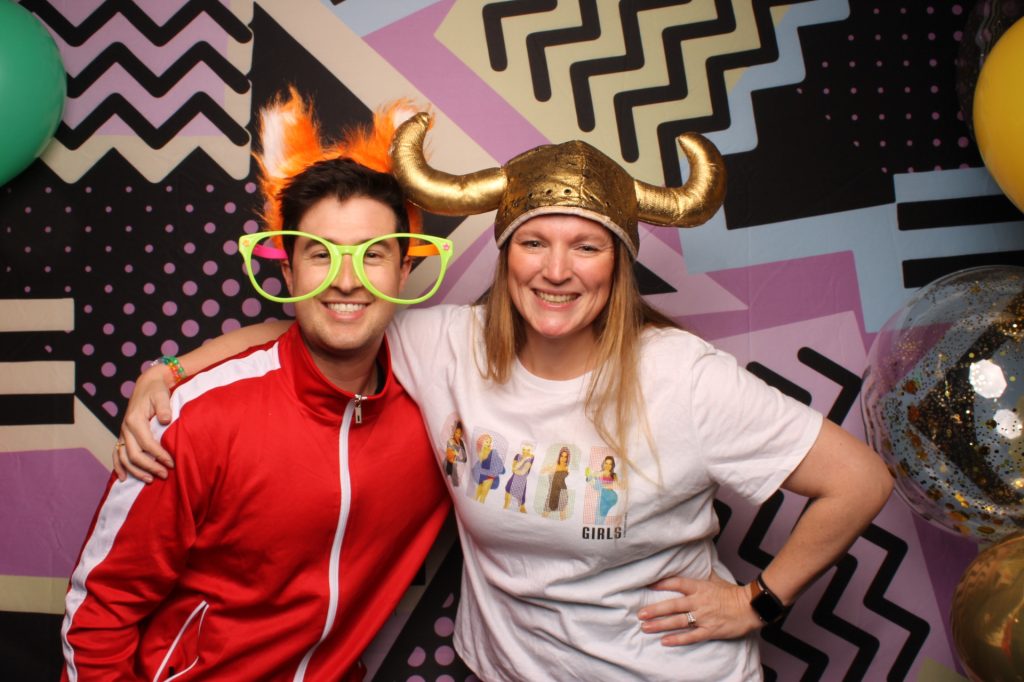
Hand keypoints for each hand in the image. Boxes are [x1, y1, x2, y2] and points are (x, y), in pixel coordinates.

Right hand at [113, 364, 175, 482]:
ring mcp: (123, 433)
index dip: (159, 455)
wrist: (147, 384)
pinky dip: (119, 467)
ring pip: (124, 457)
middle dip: (150, 467)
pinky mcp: (123, 435)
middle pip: (134, 454)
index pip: (147, 444)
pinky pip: (116, 454)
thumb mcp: (161, 395)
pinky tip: (123, 478)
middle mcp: (125, 428)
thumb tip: (166, 419)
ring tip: (150, 480)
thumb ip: (164, 407)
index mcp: (135, 420)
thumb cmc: (156, 390)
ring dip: (136, 471)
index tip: (171, 463)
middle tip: (164, 475)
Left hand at [637, 571, 762, 645]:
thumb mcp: (716, 579)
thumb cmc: (732, 593)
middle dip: (655, 610)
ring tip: (646, 628)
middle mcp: (699, 602)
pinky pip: (691, 636)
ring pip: (678, 622)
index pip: (678, 583)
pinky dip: (677, 639)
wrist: (751, 607)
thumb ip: (702, 574)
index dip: (662, 584)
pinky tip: (664, 641)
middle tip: (640, 614)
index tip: (648, 585)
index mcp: (700, 587)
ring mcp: (704, 617)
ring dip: (660, 625)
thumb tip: (695, 561)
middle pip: (673, 606)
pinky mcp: (710, 631)